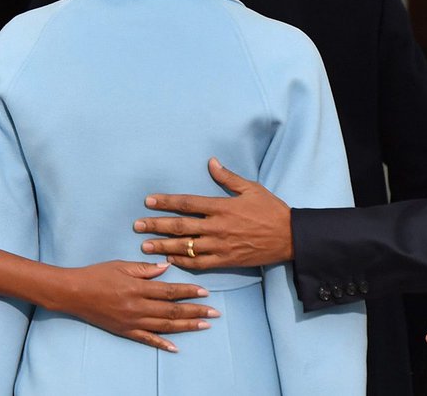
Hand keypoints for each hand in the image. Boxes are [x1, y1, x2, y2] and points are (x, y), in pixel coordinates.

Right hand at [46, 260, 218, 352]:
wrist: (74, 293)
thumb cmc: (97, 275)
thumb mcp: (121, 266)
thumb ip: (145, 268)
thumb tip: (166, 267)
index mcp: (138, 288)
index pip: (169, 291)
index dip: (189, 291)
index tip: (205, 292)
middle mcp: (137, 307)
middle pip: (172, 311)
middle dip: (196, 311)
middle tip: (214, 312)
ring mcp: (132, 321)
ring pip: (164, 326)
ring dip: (186, 327)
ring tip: (204, 325)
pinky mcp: (125, 331)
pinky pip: (147, 339)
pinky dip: (162, 344)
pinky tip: (176, 346)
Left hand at [134, 158, 292, 268]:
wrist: (289, 237)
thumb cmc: (271, 210)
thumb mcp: (251, 188)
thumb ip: (228, 177)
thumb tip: (211, 162)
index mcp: (222, 207)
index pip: (187, 203)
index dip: (166, 202)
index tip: (149, 201)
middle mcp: (217, 227)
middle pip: (180, 226)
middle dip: (156, 226)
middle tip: (137, 226)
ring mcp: (220, 246)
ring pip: (186, 247)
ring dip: (164, 246)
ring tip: (145, 246)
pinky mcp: (226, 261)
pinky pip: (200, 264)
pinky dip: (184, 263)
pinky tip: (170, 261)